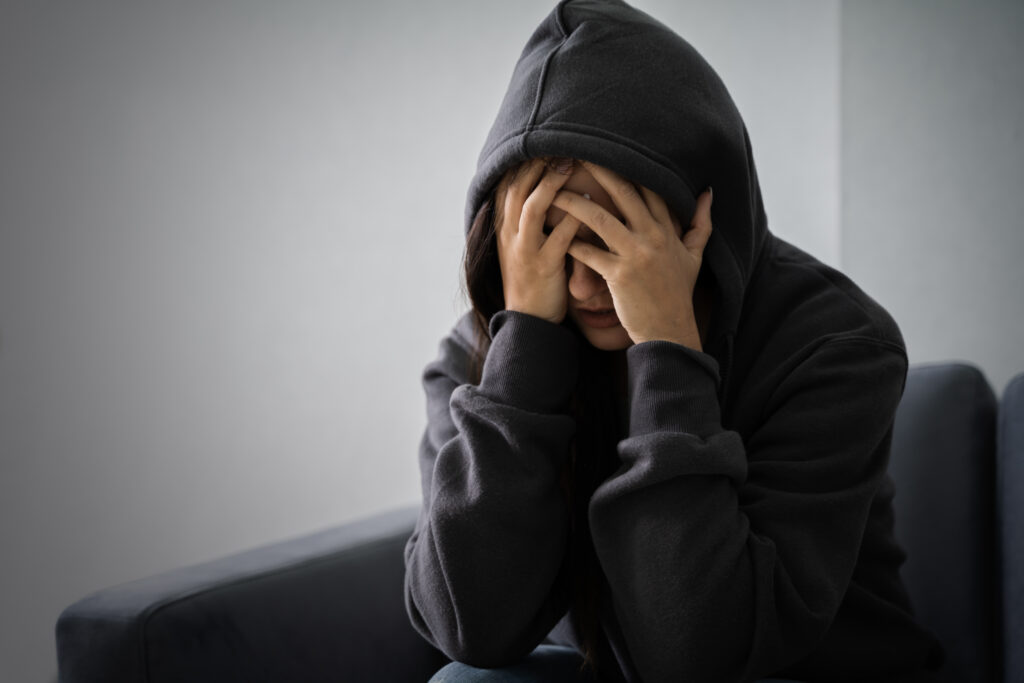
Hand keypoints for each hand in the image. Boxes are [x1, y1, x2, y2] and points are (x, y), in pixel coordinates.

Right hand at [496, 158, 582, 324]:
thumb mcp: (524, 244)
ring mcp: (525, 251)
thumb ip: (530, 217)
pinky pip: (558, 239)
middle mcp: (510, 235)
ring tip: (571, 165)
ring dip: (551, 185)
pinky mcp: (543, 267)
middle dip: (538, 165)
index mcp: (505, 227)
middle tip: (561, 145)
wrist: (529, 320)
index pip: (510, 185)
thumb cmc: (534, 279)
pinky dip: (574, 220)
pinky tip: (592, 206)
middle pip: (518, 189)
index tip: (546, 143)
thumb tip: (546, 185)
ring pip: (532, 208)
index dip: (526, 163)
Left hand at [552, 161, 712, 348]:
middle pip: (623, 193)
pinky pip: (589, 253)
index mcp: (667, 230)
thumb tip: (708, 192)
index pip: (649, 188)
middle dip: (597, 171)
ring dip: (574, 203)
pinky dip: (571, 243)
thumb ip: (700, 223)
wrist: (669, 331)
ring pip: (600, 219)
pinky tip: (553, 233)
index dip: (628, 166)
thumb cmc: (678, 293)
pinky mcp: (619, 276)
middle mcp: (653, 237)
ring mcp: (636, 255)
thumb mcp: (695, 256)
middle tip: (574, 155)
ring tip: (553, 193)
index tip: (607, 150)